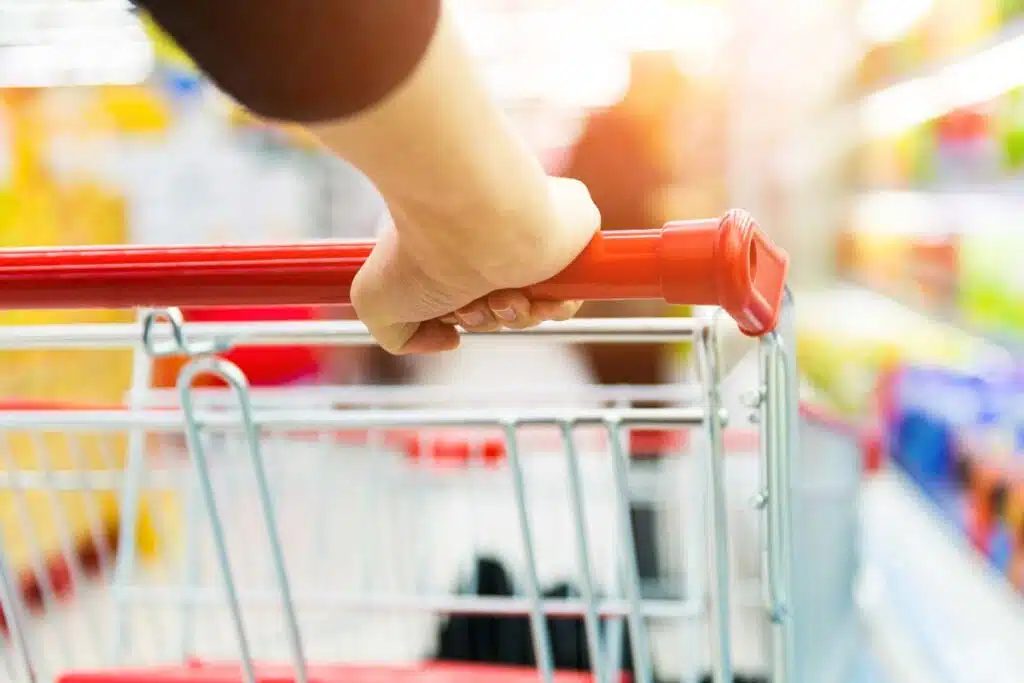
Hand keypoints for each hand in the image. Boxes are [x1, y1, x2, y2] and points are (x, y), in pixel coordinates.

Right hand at [351, 177, 600, 353]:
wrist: (472, 221)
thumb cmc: (421, 252)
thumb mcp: (375, 302)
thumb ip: (399, 335)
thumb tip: (448, 341)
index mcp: (453, 245)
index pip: (466, 297)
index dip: (460, 318)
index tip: (449, 316)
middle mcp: (491, 239)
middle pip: (500, 308)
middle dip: (484, 320)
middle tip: (470, 304)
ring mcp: (531, 238)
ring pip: (533, 308)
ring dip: (512, 317)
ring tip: (497, 296)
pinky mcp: (571, 237)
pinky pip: (568, 298)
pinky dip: (549, 311)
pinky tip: (526, 295)